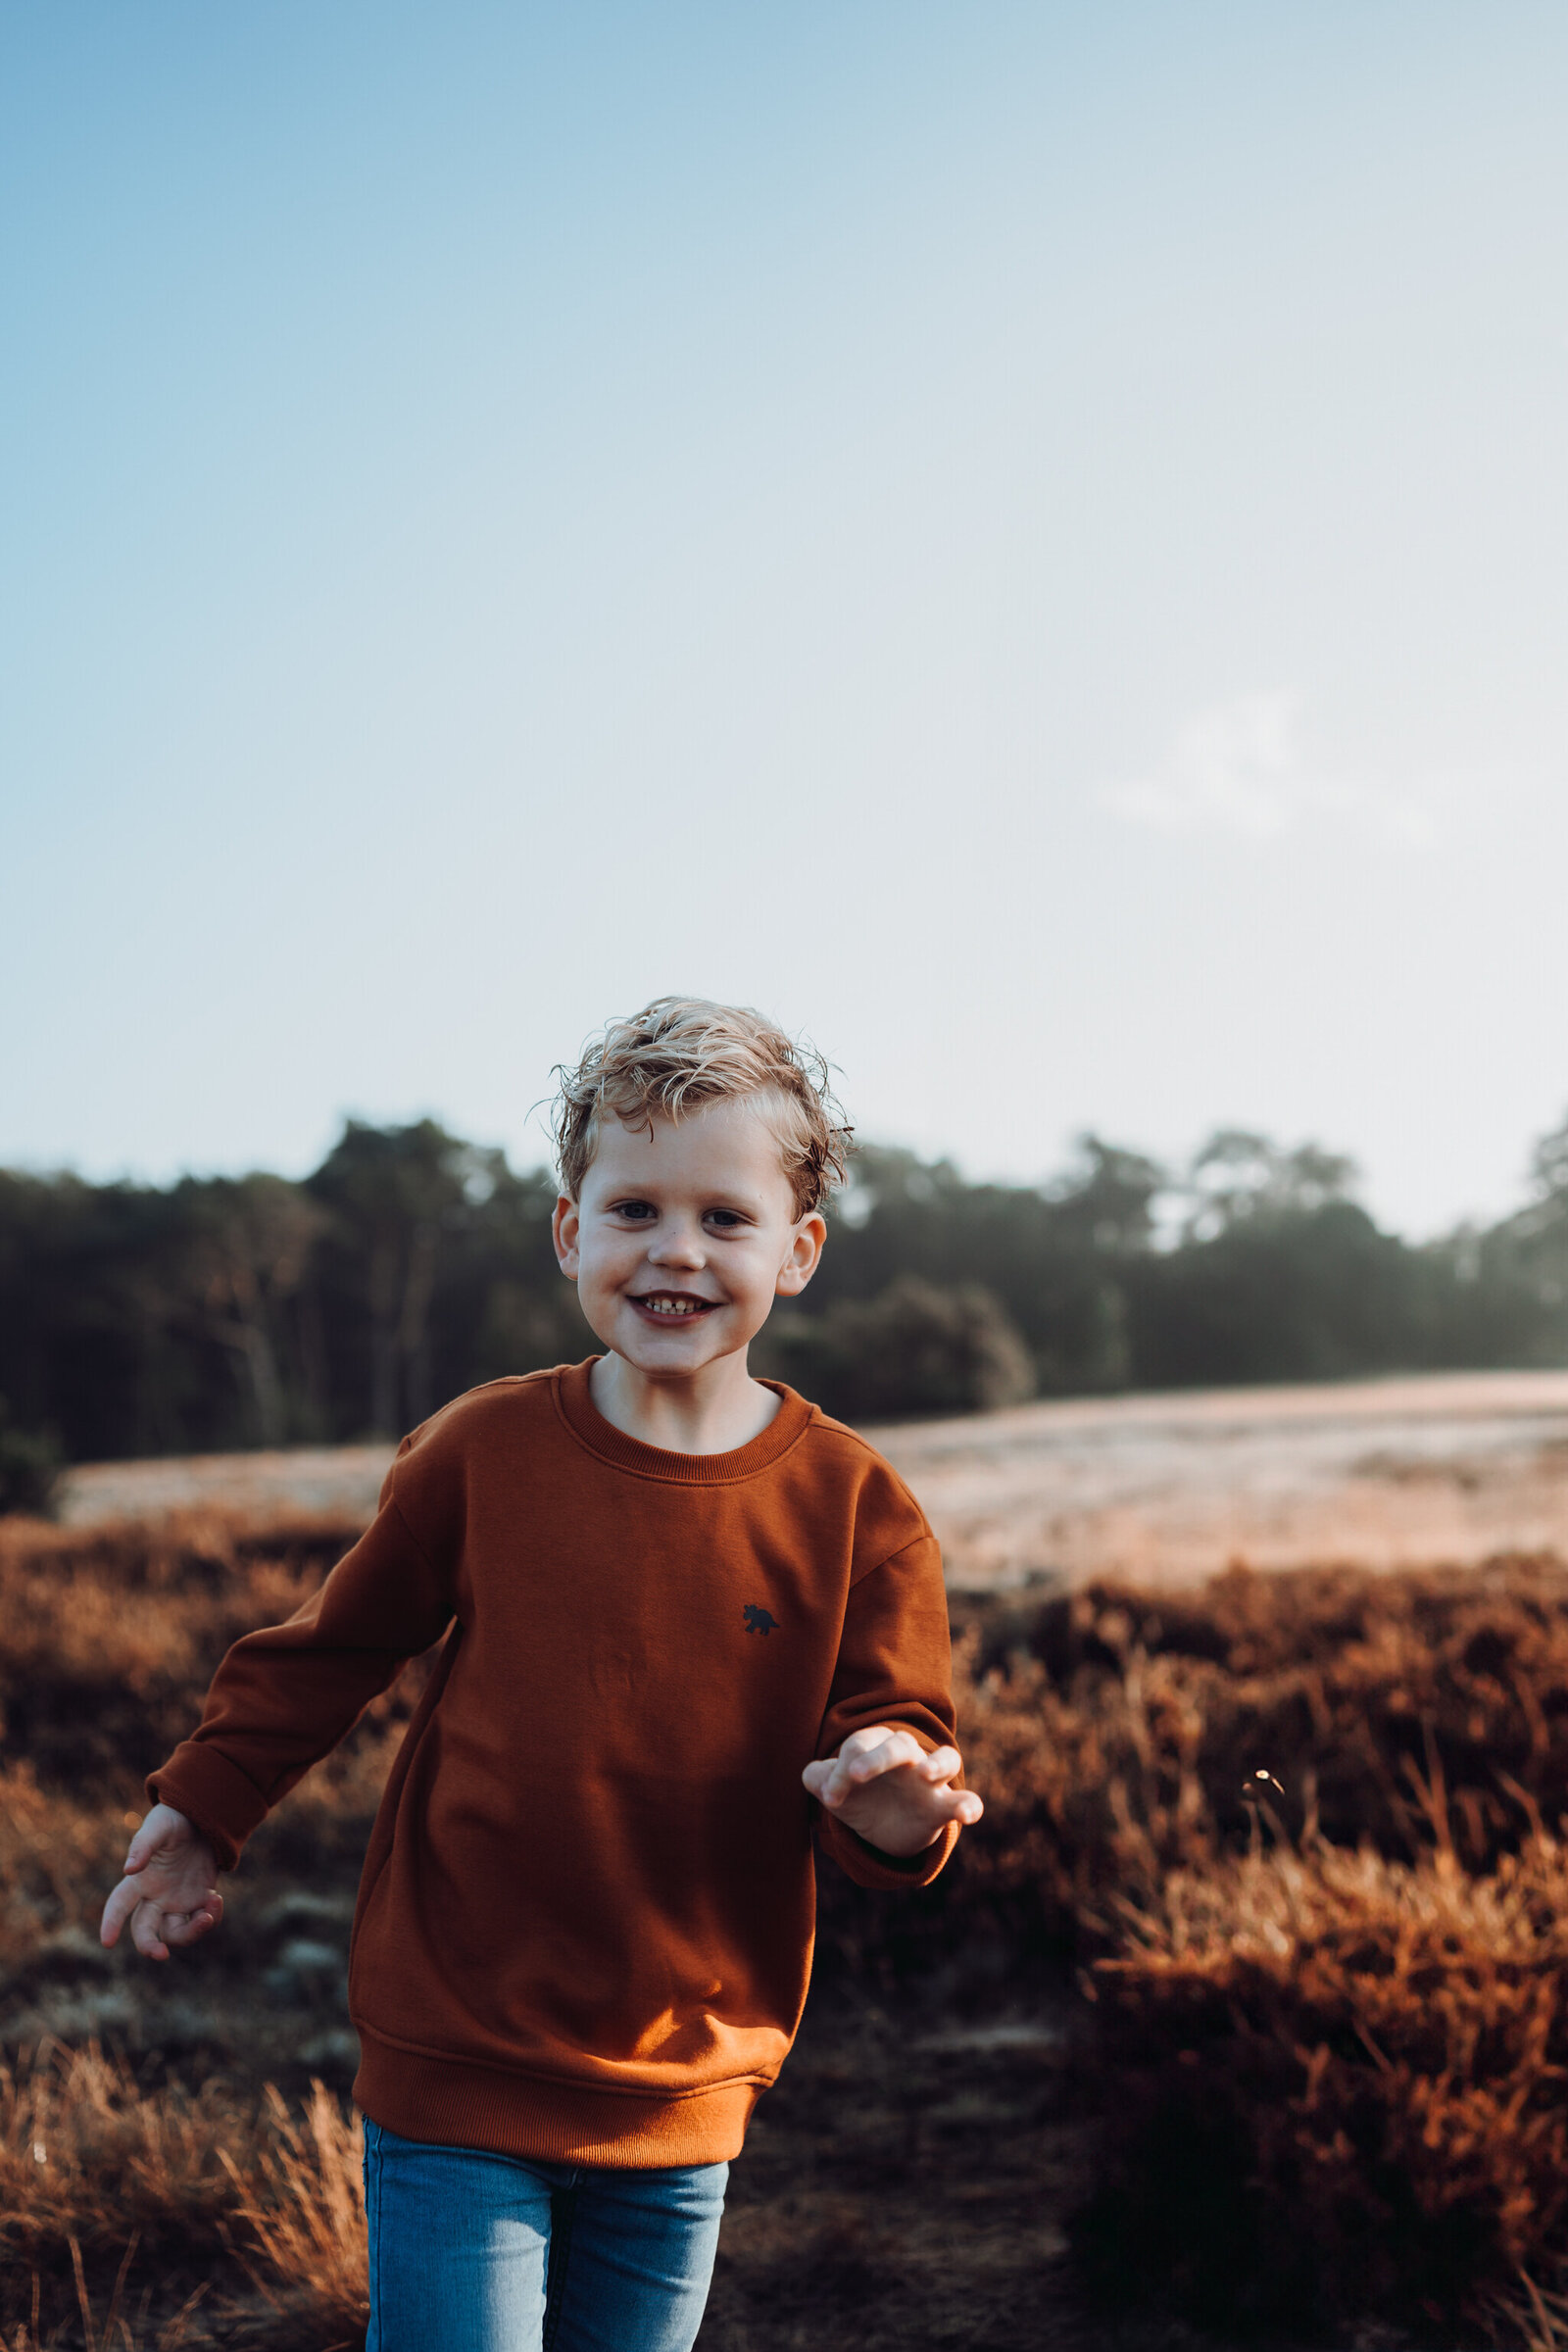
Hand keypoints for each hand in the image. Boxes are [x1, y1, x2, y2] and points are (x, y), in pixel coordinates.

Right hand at [99, 1804, 223, 1960]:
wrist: (204, 1816)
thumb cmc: (174, 1819)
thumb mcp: (159, 1827)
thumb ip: (144, 1845)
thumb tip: (129, 1869)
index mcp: (140, 1880)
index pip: (119, 1905)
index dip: (110, 1923)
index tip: (107, 1943)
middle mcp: (155, 1896)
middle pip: (144, 1930)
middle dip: (149, 1946)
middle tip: (162, 1954)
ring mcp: (177, 1901)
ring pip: (176, 1933)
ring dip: (192, 1931)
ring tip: (208, 1914)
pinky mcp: (199, 1900)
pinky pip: (202, 1921)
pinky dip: (211, 1917)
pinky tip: (216, 1899)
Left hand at [802, 1726, 982, 1856]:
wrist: (885, 1824)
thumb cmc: (859, 1795)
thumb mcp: (834, 1789)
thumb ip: (818, 1779)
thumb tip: (818, 1781)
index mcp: (875, 1745)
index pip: (857, 1748)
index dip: (840, 1772)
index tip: (830, 1798)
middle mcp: (906, 1756)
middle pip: (898, 1744)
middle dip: (877, 1757)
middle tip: (856, 1775)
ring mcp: (929, 1780)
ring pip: (945, 1759)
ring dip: (937, 1763)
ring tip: (926, 1774)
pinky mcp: (942, 1806)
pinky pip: (963, 1800)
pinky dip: (969, 1804)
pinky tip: (968, 1813)